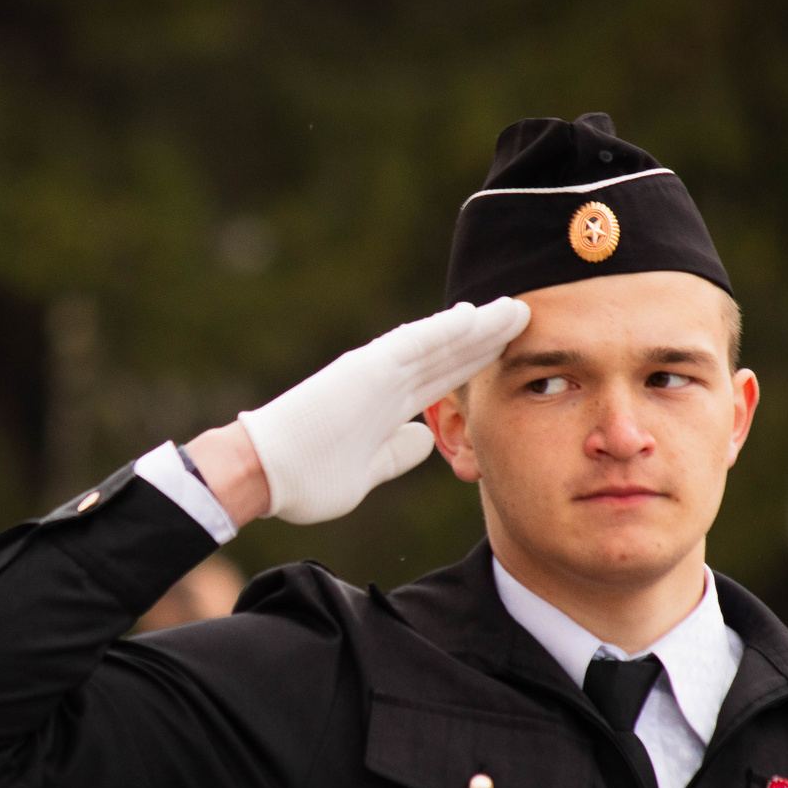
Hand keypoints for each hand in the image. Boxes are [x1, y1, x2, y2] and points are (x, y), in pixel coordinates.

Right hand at [207, 298, 528, 524]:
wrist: (264, 474)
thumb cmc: (305, 477)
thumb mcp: (368, 471)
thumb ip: (396, 453)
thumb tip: (423, 438)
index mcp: (386, 405)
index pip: (441, 379)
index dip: (475, 364)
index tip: (508, 352)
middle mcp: (385, 381)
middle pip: (448, 355)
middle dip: (488, 339)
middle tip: (524, 317)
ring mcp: (376, 372)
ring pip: (439, 343)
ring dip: (478, 327)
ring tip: (515, 310)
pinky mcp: (366, 369)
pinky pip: (414, 345)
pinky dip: (446, 330)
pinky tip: (476, 316)